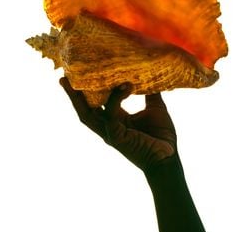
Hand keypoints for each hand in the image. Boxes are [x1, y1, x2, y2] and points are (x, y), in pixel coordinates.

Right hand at [60, 77, 176, 171]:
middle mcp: (108, 126)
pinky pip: (110, 115)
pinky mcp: (116, 137)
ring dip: (77, 99)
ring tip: (71, 83)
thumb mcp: (156, 108)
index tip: (81, 75)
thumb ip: (150, 93)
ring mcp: (110, 133)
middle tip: (64, 78)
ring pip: (87, 114)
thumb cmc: (161, 136)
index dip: (87, 91)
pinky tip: (125, 86)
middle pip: (84, 110)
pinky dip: (115, 99)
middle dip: (72, 95)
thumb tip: (152, 73)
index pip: (96, 104)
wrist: (168, 157)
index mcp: (116, 120)